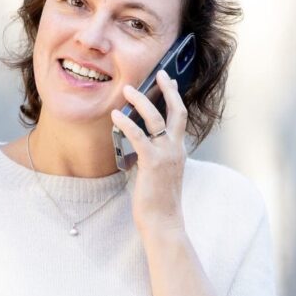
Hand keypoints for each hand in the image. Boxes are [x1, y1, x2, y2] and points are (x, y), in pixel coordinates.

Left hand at [111, 68, 187, 234]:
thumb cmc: (158, 204)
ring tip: (126, 90)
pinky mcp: (151, 162)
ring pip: (155, 118)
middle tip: (160, 73)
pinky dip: (125, 123)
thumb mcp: (159, 176)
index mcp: (179, 152)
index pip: (180, 119)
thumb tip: (138, 151)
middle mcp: (176, 150)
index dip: (175, 99)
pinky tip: (114, 116)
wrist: (163, 222)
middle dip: (168, 90)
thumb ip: (153, 160)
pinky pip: (138, 135)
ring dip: (140, 101)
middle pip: (177, 111)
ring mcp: (166, 155)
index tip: (169, 83)